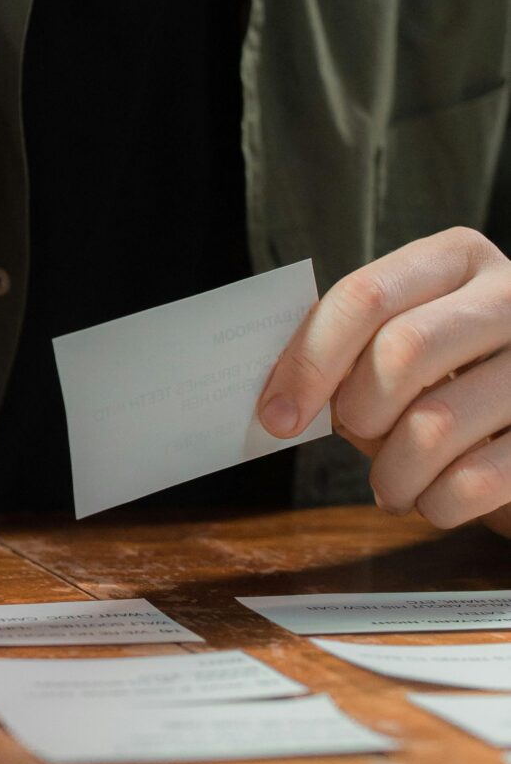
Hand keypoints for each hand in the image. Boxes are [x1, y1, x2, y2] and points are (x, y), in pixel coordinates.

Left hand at [257, 229, 510, 533]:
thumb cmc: (447, 381)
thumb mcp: (398, 347)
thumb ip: (347, 355)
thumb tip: (282, 404)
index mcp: (456, 260)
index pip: (366, 297)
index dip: (309, 361)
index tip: (276, 416)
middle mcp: (508, 298)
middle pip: (403, 350)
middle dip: (359, 411)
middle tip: (356, 435)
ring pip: (437, 425)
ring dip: (393, 474)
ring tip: (392, 485)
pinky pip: (477, 480)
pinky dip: (437, 503)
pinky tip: (435, 499)